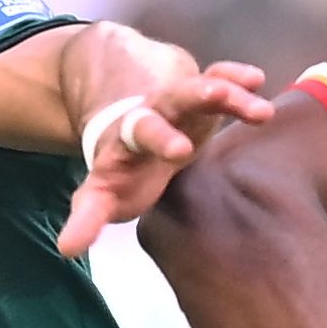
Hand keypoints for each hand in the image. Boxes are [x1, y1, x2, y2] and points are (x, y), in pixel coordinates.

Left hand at [53, 60, 273, 256]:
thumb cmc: (123, 172)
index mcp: (129, 137)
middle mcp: (156, 112)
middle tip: (219, 94)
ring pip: (202, 88)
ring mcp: (181, 102)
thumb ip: (87, 216)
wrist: (130, 131)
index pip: (141, 135)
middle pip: (174, 98)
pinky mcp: (203, 98)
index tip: (181, 149)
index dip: (159, 139)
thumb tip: (66, 249)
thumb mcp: (103, 193)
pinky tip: (258, 79)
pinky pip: (220, 79)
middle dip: (197, 96)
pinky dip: (237, 78)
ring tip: (260, 108)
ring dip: (229, 92)